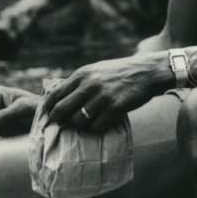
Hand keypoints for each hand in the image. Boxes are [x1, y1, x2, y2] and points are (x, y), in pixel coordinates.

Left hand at [41, 53, 171, 131]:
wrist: (148, 72)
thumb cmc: (120, 72)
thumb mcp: (96, 70)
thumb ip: (79, 81)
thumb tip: (58, 97)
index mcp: (82, 74)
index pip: (55, 95)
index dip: (49, 108)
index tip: (51, 115)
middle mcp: (90, 84)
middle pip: (62, 110)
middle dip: (60, 120)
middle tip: (64, 124)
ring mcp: (103, 96)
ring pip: (78, 120)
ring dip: (81, 125)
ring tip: (87, 122)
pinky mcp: (116, 107)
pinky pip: (97, 126)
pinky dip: (97, 127)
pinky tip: (102, 122)